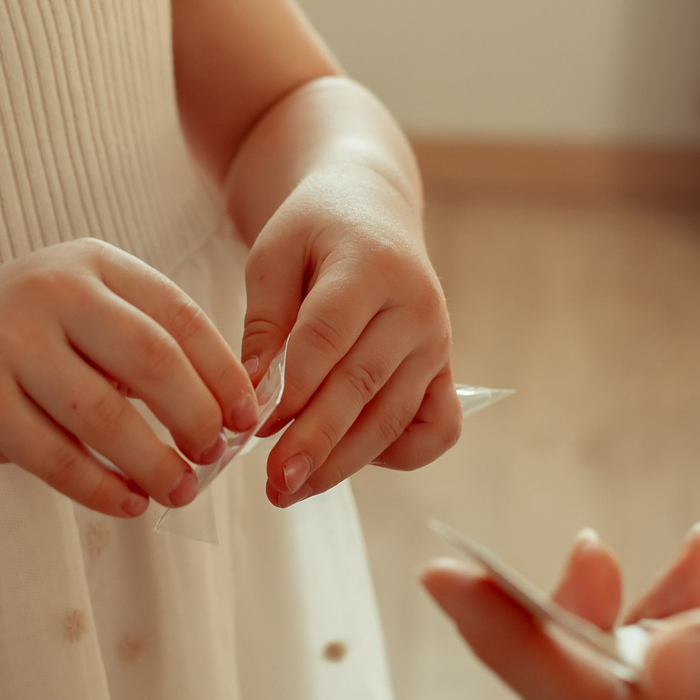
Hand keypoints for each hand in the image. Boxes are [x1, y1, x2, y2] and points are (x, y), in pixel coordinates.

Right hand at [0, 239, 256, 518]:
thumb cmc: (20, 344)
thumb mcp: (81, 316)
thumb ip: (145, 347)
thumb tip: (230, 415)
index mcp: (91, 265)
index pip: (178, 315)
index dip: (223, 371)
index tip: (247, 417)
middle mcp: (51, 291)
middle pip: (151, 361)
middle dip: (196, 417)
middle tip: (216, 456)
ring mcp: (10, 344)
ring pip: (104, 416)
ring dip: (154, 462)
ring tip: (181, 490)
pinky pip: (56, 456)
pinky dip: (101, 488)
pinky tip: (130, 504)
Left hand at [241, 166, 458, 504]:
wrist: (372, 211)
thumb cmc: (315, 232)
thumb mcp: (274, 255)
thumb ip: (264, 323)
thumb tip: (254, 398)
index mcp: (370, 265)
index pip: (328, 335)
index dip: (292, 386)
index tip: (254, 425)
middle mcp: (415, 307)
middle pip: (363, 385)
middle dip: (316, 441)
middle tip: (274, 481)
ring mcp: (436, 343)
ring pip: (394, 418)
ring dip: (342, 462)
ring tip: (290, 489)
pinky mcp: (445, 371)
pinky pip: (436, 429)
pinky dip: (399, 455)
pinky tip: (349, 458)